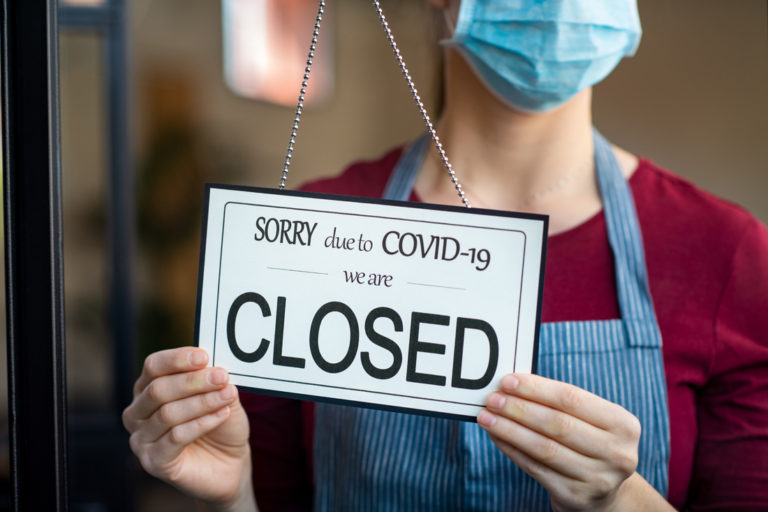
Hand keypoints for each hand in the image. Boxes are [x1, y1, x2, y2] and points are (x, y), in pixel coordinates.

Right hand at [122, 347, 254, 510]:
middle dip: (193, 381)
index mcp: (148, 389)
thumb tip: (214, 367)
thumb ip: (216, 381)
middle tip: (221, 376)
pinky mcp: (154, 462)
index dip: (177, 359)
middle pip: (158, 390)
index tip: (204, 356)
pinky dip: (202, 423)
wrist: (230, 464)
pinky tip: (221, 415)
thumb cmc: (221, 425)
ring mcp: (141, 439)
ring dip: (202, 402)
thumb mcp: (223, 397)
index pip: (153, 366)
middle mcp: (138, 413)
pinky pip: (175, 437)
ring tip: (228, 395)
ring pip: (168, 414)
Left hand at [477, 374, 646, 511]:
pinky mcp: (576, 497)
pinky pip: (535, 468)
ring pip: (543, 447)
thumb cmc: (589, 442)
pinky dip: (511, 450)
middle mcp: (617, 453)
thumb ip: (559, 403)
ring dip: (509, 430)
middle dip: (519, 408)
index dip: (536, 389)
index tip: (507, 381)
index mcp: (623, 424)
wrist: (605, 491)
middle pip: (557, 424)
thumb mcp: (591, 421)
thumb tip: (511, 385)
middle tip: (492, 399)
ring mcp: (598, 478)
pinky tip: (496, 436)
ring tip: (487, 417)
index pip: (572, 399)